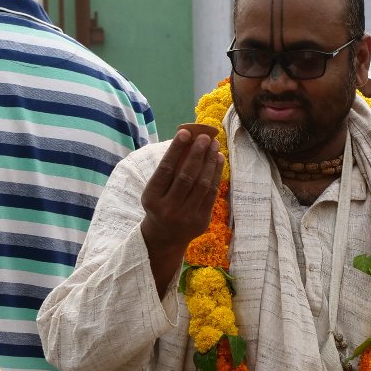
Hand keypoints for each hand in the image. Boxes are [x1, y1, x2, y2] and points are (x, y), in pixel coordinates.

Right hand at [141, 130, 222, 252]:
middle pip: (186, 176)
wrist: (165, 237)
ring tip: (214, 145)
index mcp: (152, 198)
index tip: (185, 132)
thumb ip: (169, 171)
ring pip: (202, 184)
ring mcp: (186, 216)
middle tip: (205, 137)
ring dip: (209, 162)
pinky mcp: (202, 220)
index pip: (165, 170)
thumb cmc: (160, 205)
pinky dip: (216, 174)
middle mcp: (168, 208)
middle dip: (197, 154)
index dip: (176, 150)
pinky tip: (218, 159)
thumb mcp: (155, 191)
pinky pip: (212, 193)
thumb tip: (187, 141)